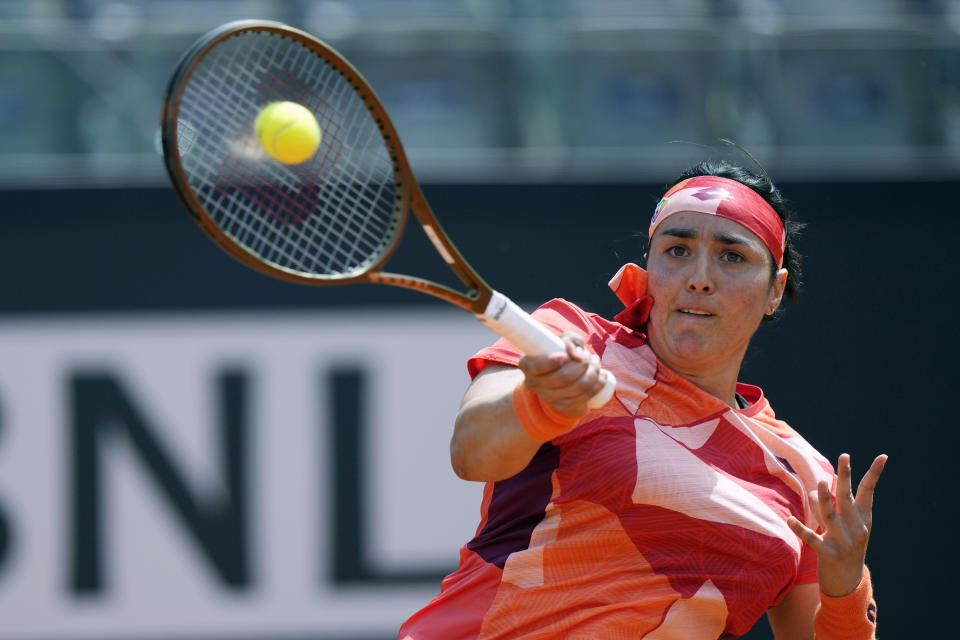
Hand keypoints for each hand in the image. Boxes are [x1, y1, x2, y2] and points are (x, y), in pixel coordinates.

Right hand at [517, 332, 607, 417]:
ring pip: (577, 388)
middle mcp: (535, 384)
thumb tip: (576, 354)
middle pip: (563, 377)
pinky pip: (585, 398)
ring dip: (593, 373)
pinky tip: (603, 376)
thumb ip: (569, 340)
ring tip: (596, 363)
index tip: (565, 356)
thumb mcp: (561, 342)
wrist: (558, 380)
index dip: (553, 362)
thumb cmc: (560, 354)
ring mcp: (549, 399)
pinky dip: (598, 385)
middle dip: (583, 365)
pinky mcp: (564, 408)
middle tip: (589, 356)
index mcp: (528, 365)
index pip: (537, 367)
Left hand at [787, 453, 887, 595]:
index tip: (882, 456)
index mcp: (863, 519)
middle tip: (844, 456)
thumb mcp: (847, 527)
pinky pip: (812, 539)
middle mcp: (856, 528)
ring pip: (831, 516)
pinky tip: (790, 520)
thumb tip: (815, 490)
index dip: (874, 473)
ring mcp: (843, 541)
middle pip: (848, 498)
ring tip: (817, 484)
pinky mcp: (828, 553)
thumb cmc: (847, 547)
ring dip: (824, 500)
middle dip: (845, 477)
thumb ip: (834, 507)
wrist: (849, 583)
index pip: (869, 492)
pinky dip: (800, 529)